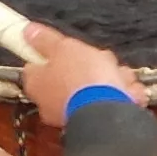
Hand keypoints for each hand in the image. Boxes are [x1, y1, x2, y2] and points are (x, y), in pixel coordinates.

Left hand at [20, 25, 140, 126]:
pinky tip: (129, 92)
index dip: (53, 54)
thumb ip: (45, 40)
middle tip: (102, 60)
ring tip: (120, 77)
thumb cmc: (81, 75)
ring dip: (112, 79)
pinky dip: (121, 96)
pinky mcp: (95, 123)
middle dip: (92, 65)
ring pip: (94, 88)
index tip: (67, 48)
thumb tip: (27, 31)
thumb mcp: (63, 47)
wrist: (106, 112)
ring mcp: (73, 113)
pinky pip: (109, 103)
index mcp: (36, 83)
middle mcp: (50, 103)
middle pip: (70, 75)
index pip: (36, 65)